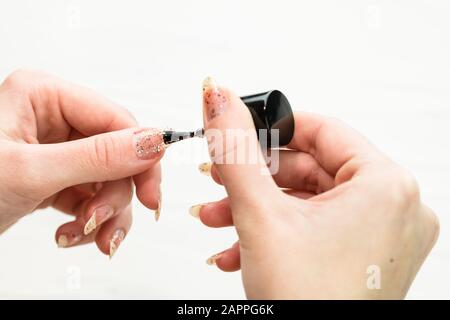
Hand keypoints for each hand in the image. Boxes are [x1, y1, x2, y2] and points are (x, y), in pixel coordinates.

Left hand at [0, 70, 164, 256]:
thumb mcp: (29, 172)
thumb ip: (97, 157)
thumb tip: (152, 143)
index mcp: (44, 96)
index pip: (115, 120)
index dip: (140, 157)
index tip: (151, 192)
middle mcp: (53, 119)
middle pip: (115, 155)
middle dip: (114, 196)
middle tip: (106, 224)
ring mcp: (56, 151)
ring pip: (108, 180)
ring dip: (104, 214)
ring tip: (84, 236)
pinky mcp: (56, 177)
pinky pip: (91, 196)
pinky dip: (90, 221)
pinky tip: (73, 235)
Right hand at [192, 77, 438, 298]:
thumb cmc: (307, 304)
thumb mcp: (260, 215)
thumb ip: (236, 149)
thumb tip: (220, 98)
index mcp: (386, 186)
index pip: (323, 130)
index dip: (274, 129)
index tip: (241, 133)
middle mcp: (394, 208)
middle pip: (311, 168)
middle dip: (255, 179)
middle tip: (218, 180)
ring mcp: (382, 235)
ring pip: (308, 201)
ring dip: (257, 208)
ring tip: (218, 218)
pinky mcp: (365, 256)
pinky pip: (317, 227)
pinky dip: (277, 231)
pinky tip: (239, 246)